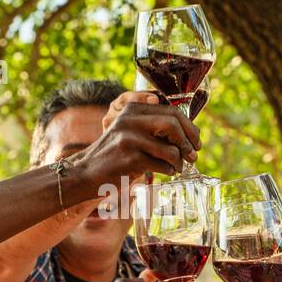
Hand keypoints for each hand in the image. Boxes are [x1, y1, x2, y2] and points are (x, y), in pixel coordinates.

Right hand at [73, 97, 199, 185]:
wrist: (85, 173)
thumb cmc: (114, 155)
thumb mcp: (130, 132)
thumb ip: (152, 127)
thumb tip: (189, 134)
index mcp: (133, 109)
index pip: (171, 111)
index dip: (189, 127)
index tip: (196, 141)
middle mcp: (130, 119)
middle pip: (173, 125)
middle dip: (188, 142)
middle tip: (193, 155)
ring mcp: (129, 138)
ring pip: (170, 148)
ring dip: (179, 161)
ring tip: (178, 168)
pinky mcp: (130, 158)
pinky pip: (161, 164)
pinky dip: (168, 170)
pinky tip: (166, 173)